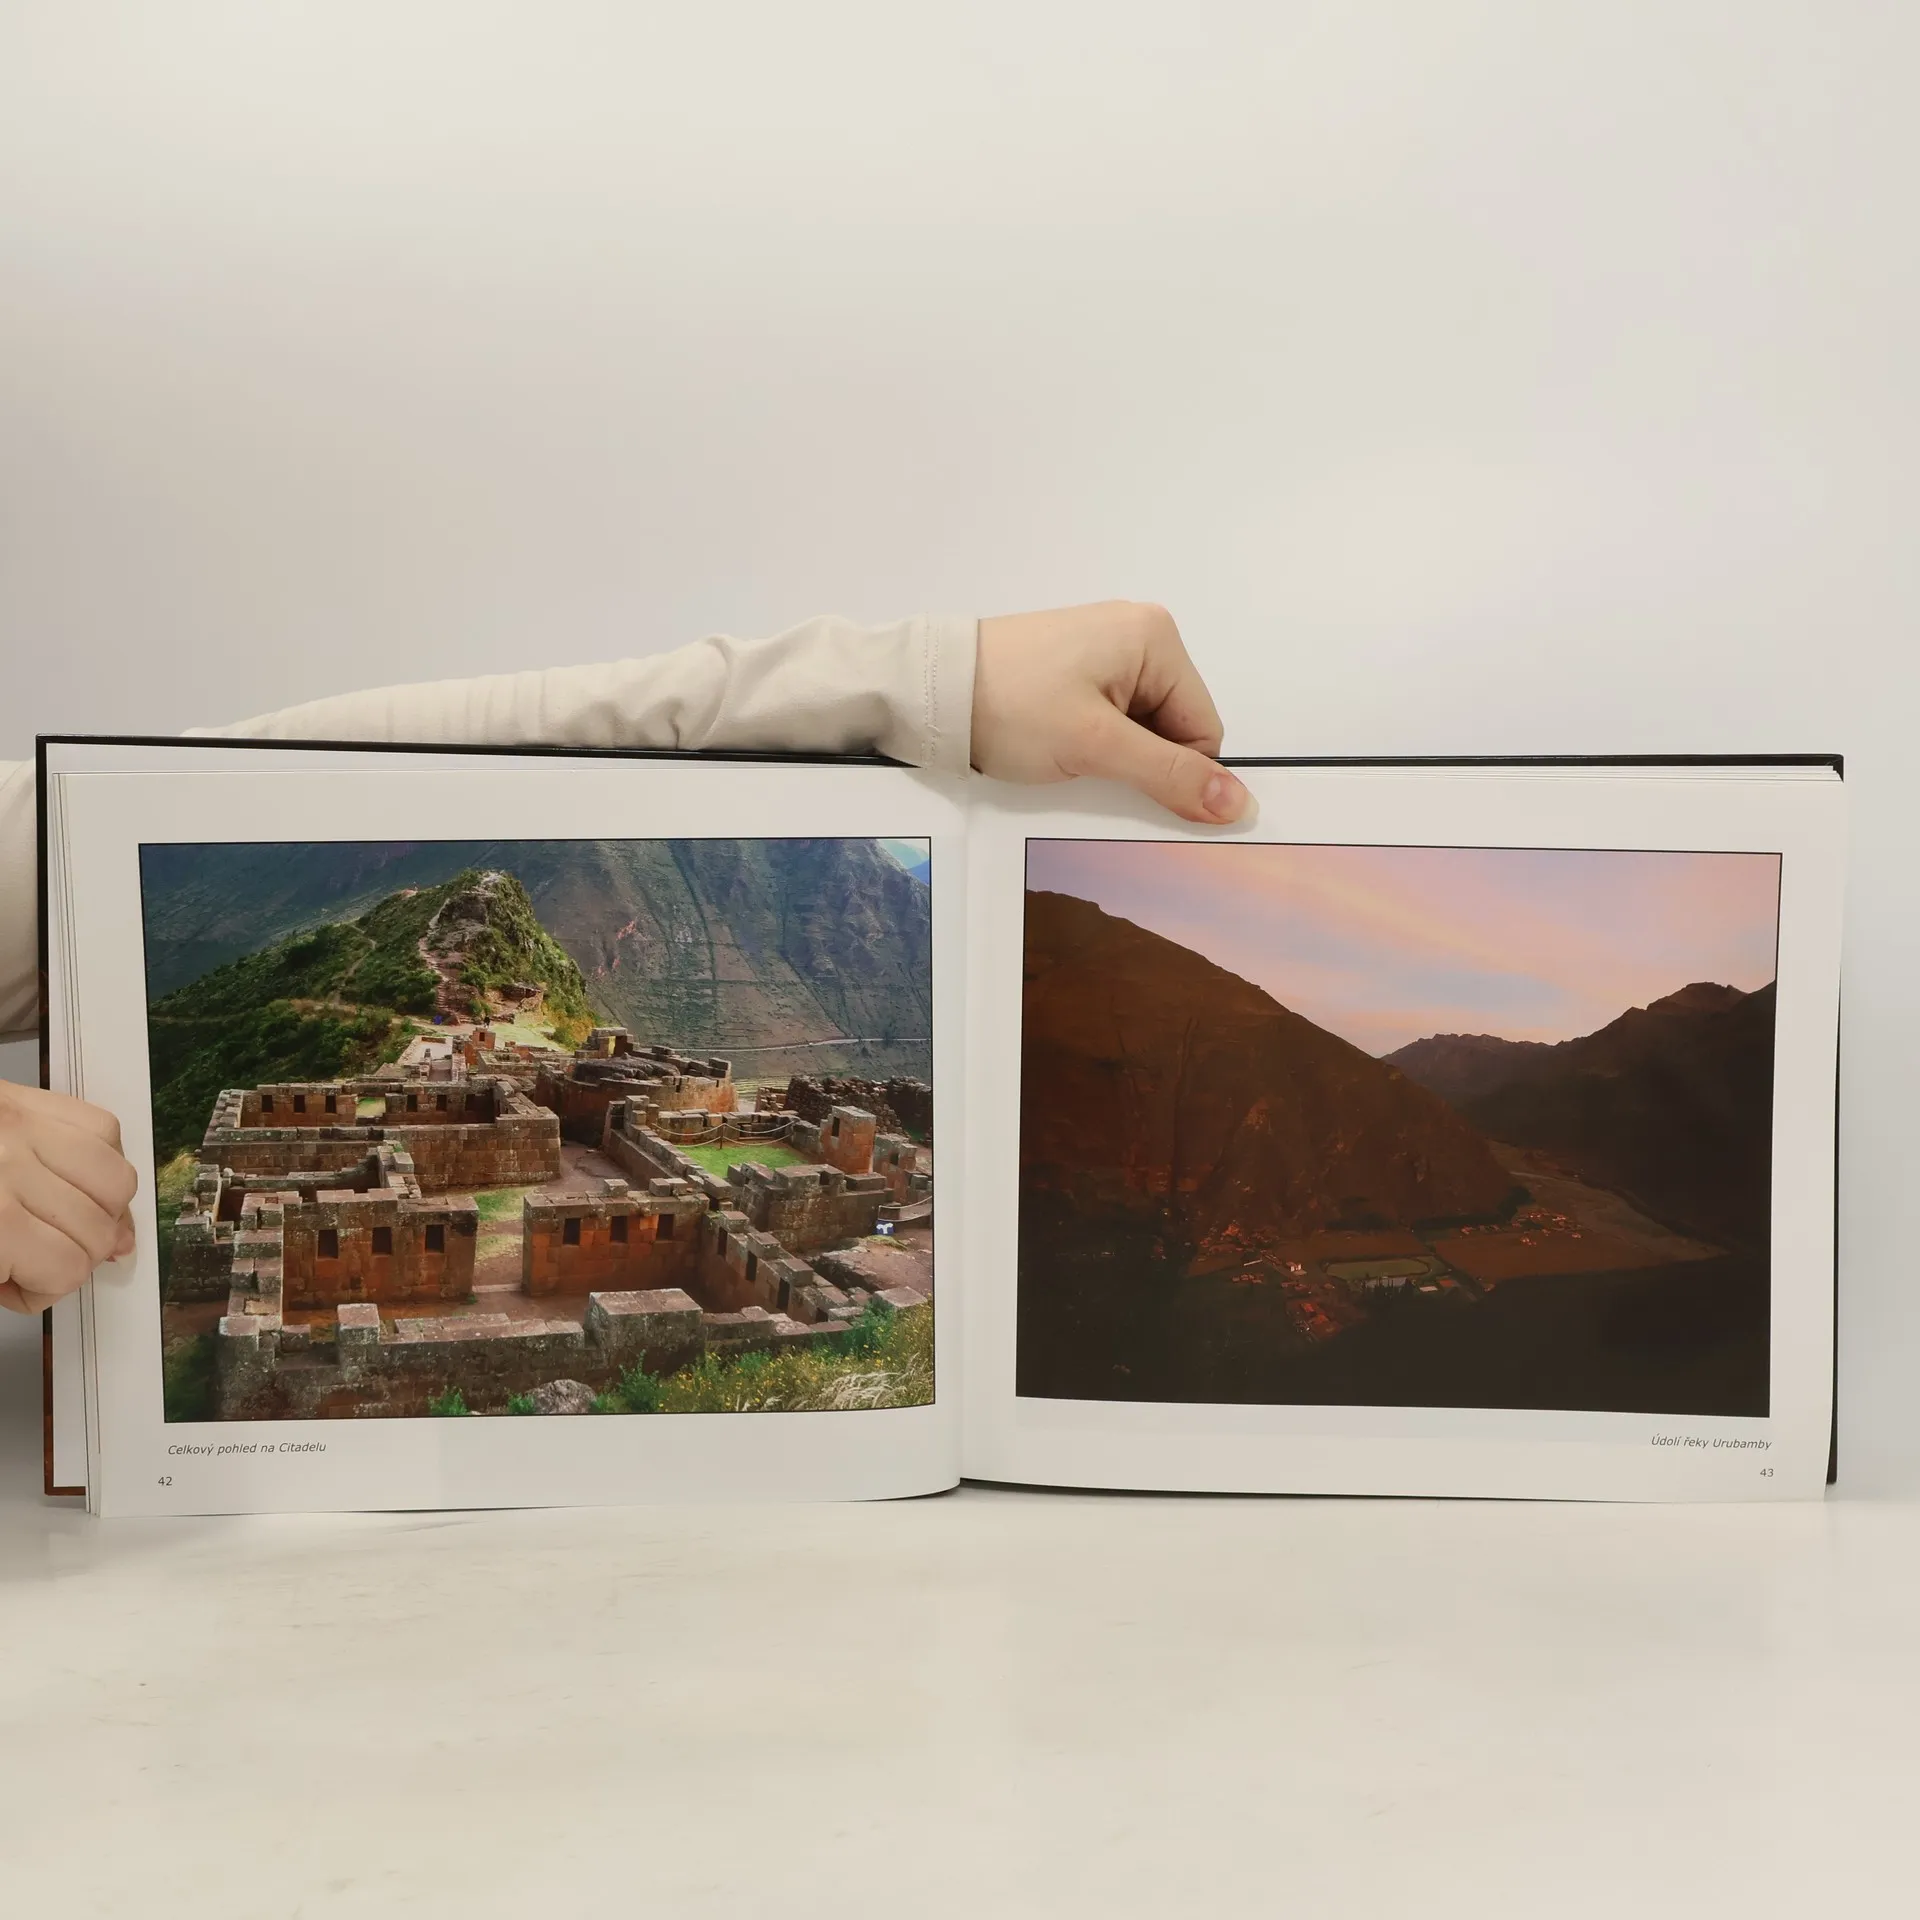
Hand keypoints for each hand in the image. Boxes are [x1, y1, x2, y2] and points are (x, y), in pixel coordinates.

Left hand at [0, 1081, 137, 1312]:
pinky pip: (103, 1128)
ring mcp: (26, 1129)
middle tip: (40, 1255)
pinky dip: (103, 1157)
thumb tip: (65, 1273)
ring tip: (73, 1216)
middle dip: (76, 1255)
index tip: (16, 1286)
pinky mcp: (31, 1101)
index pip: (66, 1269)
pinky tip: (78, 1175)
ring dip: (103, 1209)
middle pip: (97, 1230)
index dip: (44, 1290)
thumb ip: (3, 1274)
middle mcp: (12, 1170)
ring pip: (117, 1181)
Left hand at [972, 601, 1252, 824]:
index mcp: (1156, 637)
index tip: (1126, 781)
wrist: (933, 691)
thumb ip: (1169, 776)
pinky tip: (1058, 742)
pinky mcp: (1077, 669)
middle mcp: (1139, 634)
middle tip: (1088, 762)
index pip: (1203, 727)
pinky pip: (1111, 719)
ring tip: (1067, 749)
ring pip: (1142, 728)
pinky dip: (1093, 742)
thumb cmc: (1011, 706)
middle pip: (1175, 727)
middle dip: (1139, 760)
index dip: (1174, 770)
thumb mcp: (1096, 746)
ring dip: (1114, 754)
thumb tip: (1238, 804)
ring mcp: (1106, 650)